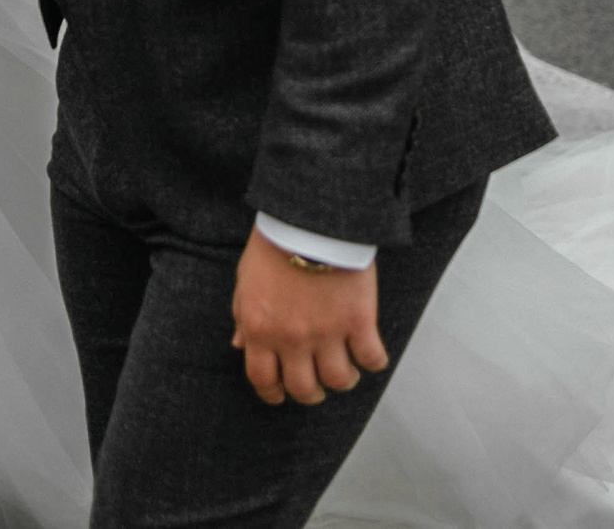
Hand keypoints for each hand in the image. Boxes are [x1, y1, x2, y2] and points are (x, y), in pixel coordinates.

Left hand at [229, 228, 386, 406]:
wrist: (309, 219)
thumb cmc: (274, 246)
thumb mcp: (247, 282)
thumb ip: (244, 318)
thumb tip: (240, 346)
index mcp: (260, 330)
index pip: (263, 380)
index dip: (273, 394)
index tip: (282, 394)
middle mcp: (291, 338)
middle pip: (303, 389)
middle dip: (310, 393)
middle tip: (318, 385)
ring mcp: (327, 332)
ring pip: (337, 380)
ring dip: (343, 380)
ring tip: (346, 371)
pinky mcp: (358, 320)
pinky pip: (371, 358)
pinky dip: (373, 361)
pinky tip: (370, 354)